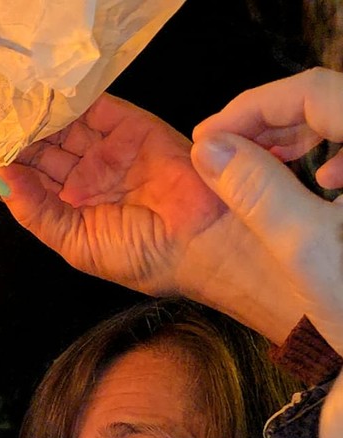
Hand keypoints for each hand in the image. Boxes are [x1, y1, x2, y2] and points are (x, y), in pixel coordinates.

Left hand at [0, 94, 306, 341]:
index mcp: (69, 209)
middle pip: (39, 153)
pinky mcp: (130, 128)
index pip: (26, 186)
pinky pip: (95, 109)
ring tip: (2, 120)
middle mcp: (85, 177)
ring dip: (34, 124)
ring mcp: (107, 151)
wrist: (199, 243)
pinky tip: (40, 106)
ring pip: (62, 129)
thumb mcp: (73, 240)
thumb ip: (35, 210)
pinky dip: (68, 104)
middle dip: (11, 145)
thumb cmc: (141, 256)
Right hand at [191, 68, 342, 353]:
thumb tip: (209, 151)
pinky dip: (327, 152)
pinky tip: (316, 182)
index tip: (206, 138)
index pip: (310, 91)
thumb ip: (256, 191)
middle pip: (326, 97)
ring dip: (294, 134)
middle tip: (219, 151)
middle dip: (267, 119)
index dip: (251, 107)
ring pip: (340, 115)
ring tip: (253, 166)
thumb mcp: (304, 247)